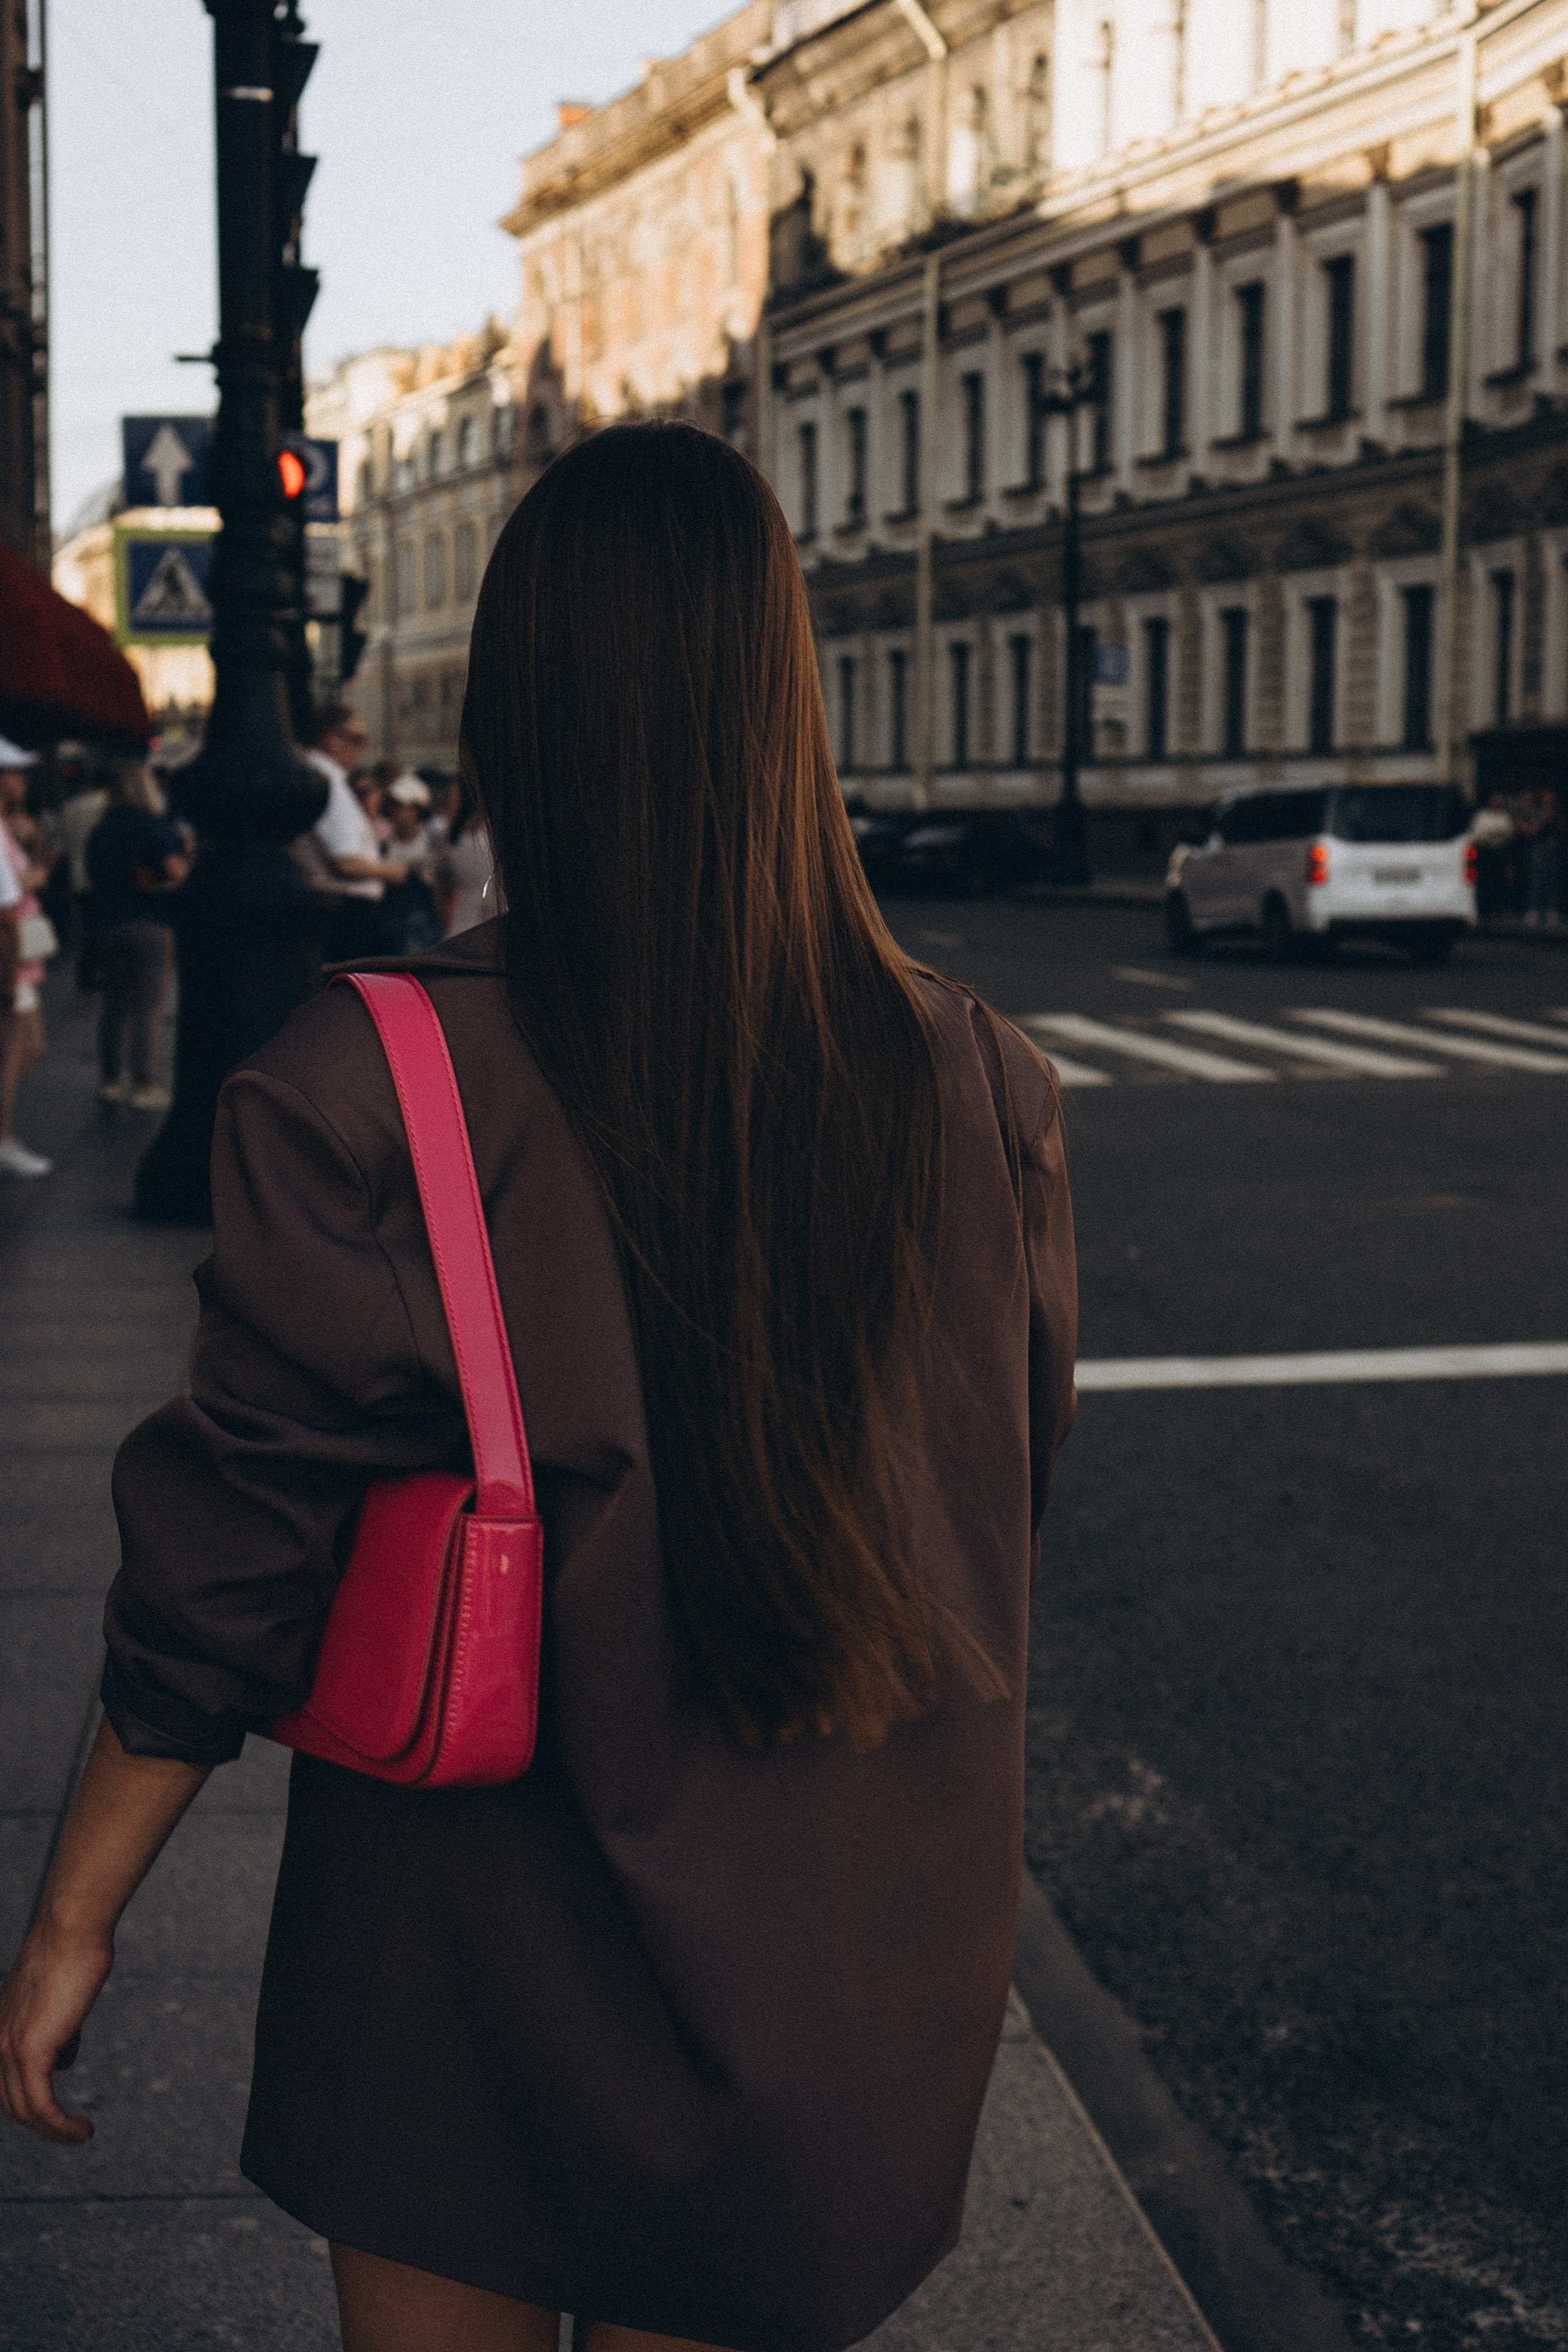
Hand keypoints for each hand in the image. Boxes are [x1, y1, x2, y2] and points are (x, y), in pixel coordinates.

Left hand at [0, 1917, 113, 2144]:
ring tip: (81, 2136)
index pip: (1, 2085)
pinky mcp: (29, 2052)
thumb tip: (64, 2059)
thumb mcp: (56, 1997)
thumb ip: (54, 2029)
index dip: (25, 2107)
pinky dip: (61, 2127)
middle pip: (10, 2104)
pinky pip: (41, 2107)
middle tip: (71, 2132)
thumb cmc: (72, 1952)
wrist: (71, 1928)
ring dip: (54, 2133)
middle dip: (40, 2125)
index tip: (54, 2120)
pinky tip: (83, 2130)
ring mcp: (7, 2049)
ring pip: (24, 2112)